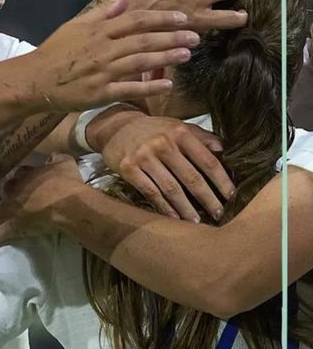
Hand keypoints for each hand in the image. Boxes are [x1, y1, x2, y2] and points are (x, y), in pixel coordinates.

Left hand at [0, 154, 84, 261]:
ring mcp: (8, 209)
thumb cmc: (68, 183)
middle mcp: (11, 190)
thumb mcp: (64, 162)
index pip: (13, 175)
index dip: (15, 179)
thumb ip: (56, 158)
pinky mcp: (11, 227)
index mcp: (22, 174)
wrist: (68, 203)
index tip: (19, 182)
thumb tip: (53, 157)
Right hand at [30, 0, 196, 109]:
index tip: (182, 18)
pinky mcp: (99, 93)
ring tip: (186, 55)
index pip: (136, 20)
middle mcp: (102, 50)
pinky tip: (167, 85)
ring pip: (140, 62)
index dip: (161, 18)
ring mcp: (102, 72)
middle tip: (195, 37)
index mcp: (98, 31)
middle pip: (143, 40)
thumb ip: (104, 12)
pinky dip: (149, 87)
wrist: (34, 80)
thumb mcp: (76, 26)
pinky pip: (129, 89)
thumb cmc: (55, 52)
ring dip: (165, 58)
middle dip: (172, 37)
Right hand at [94, 114, 231, 220]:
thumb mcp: (178, 126)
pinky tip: (173, 217)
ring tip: (197, 222)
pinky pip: (149, 192)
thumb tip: (224, 150)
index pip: (207, 160)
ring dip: (186, 208)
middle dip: (207, 199)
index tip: (231, 196)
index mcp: (180, 133)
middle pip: (191, 178)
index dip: (221, 180)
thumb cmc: (154, 130)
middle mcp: (162, 143)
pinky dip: (163, 207)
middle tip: (219, 214)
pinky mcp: (128, 168)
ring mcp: (144, 156)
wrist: (117, 128)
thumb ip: (201, 137)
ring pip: (170, 188)